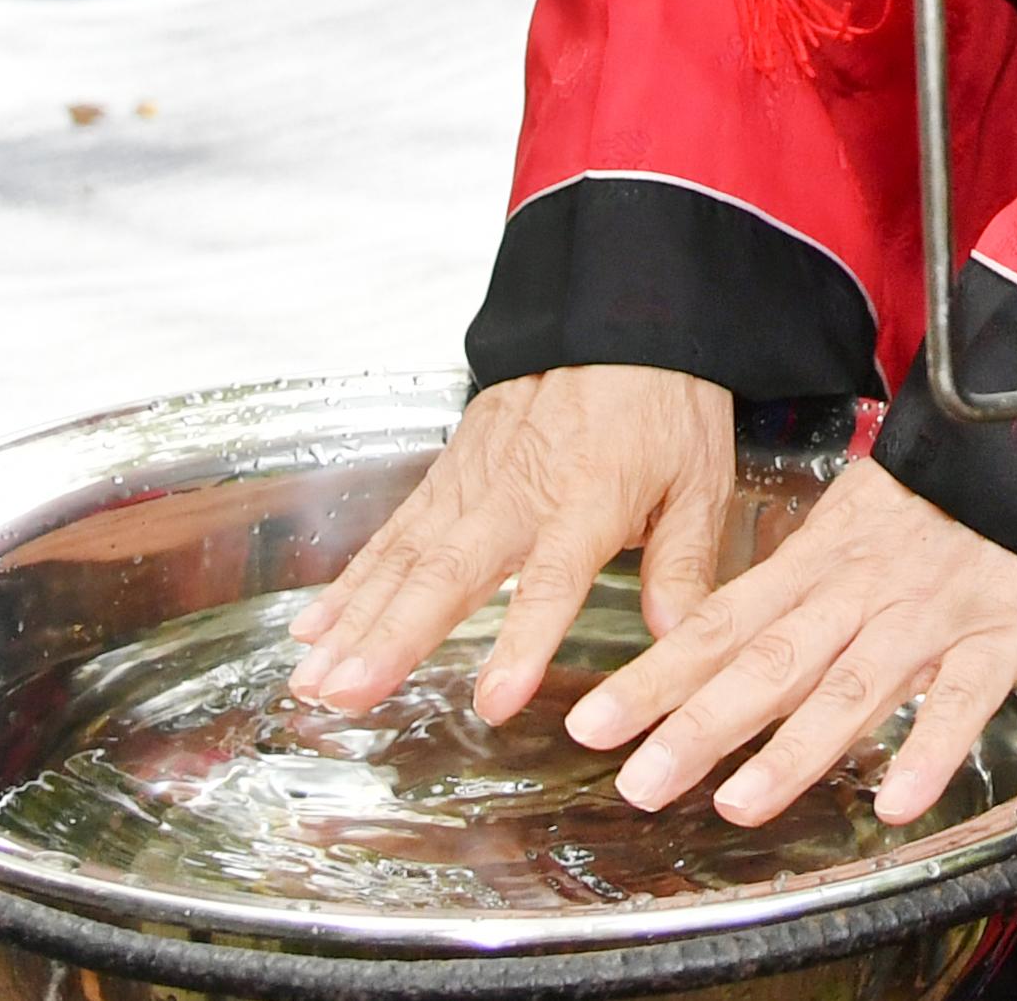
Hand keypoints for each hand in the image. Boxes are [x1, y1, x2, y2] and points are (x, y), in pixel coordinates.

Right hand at [290, 365, 737, 724]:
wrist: (621, 315)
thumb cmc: (665, 402)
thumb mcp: (701, 479)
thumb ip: (685, 567)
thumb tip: (682, 645)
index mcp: (589, 498)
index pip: (551, 579)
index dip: (522, 641)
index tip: (494, 700)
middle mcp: (518, 491)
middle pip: (448, 572)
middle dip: (394, 637)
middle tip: (347, 694)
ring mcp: (474, 479)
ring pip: (405, 557)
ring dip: (357, 620)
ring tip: (314, 679)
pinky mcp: (449, 471)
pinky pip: (393, 533)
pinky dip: (351, 582)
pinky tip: (315, 627)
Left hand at [564, 459, 1016, 825]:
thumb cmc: (942, 493)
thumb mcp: (853, 522)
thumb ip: (797, 588)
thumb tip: (723, 644)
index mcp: (817, 563)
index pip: (721, 623)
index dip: (656, 675)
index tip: (591, 723)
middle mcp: (860, 591)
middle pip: (770, 661)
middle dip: (700, 724)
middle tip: (637, 783)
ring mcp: (928, 614)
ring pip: (854, 685)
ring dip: (795, 748)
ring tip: (738, 805)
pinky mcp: (1000, 634)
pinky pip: (964, 698)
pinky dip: (930, 748)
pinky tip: (897, 802)